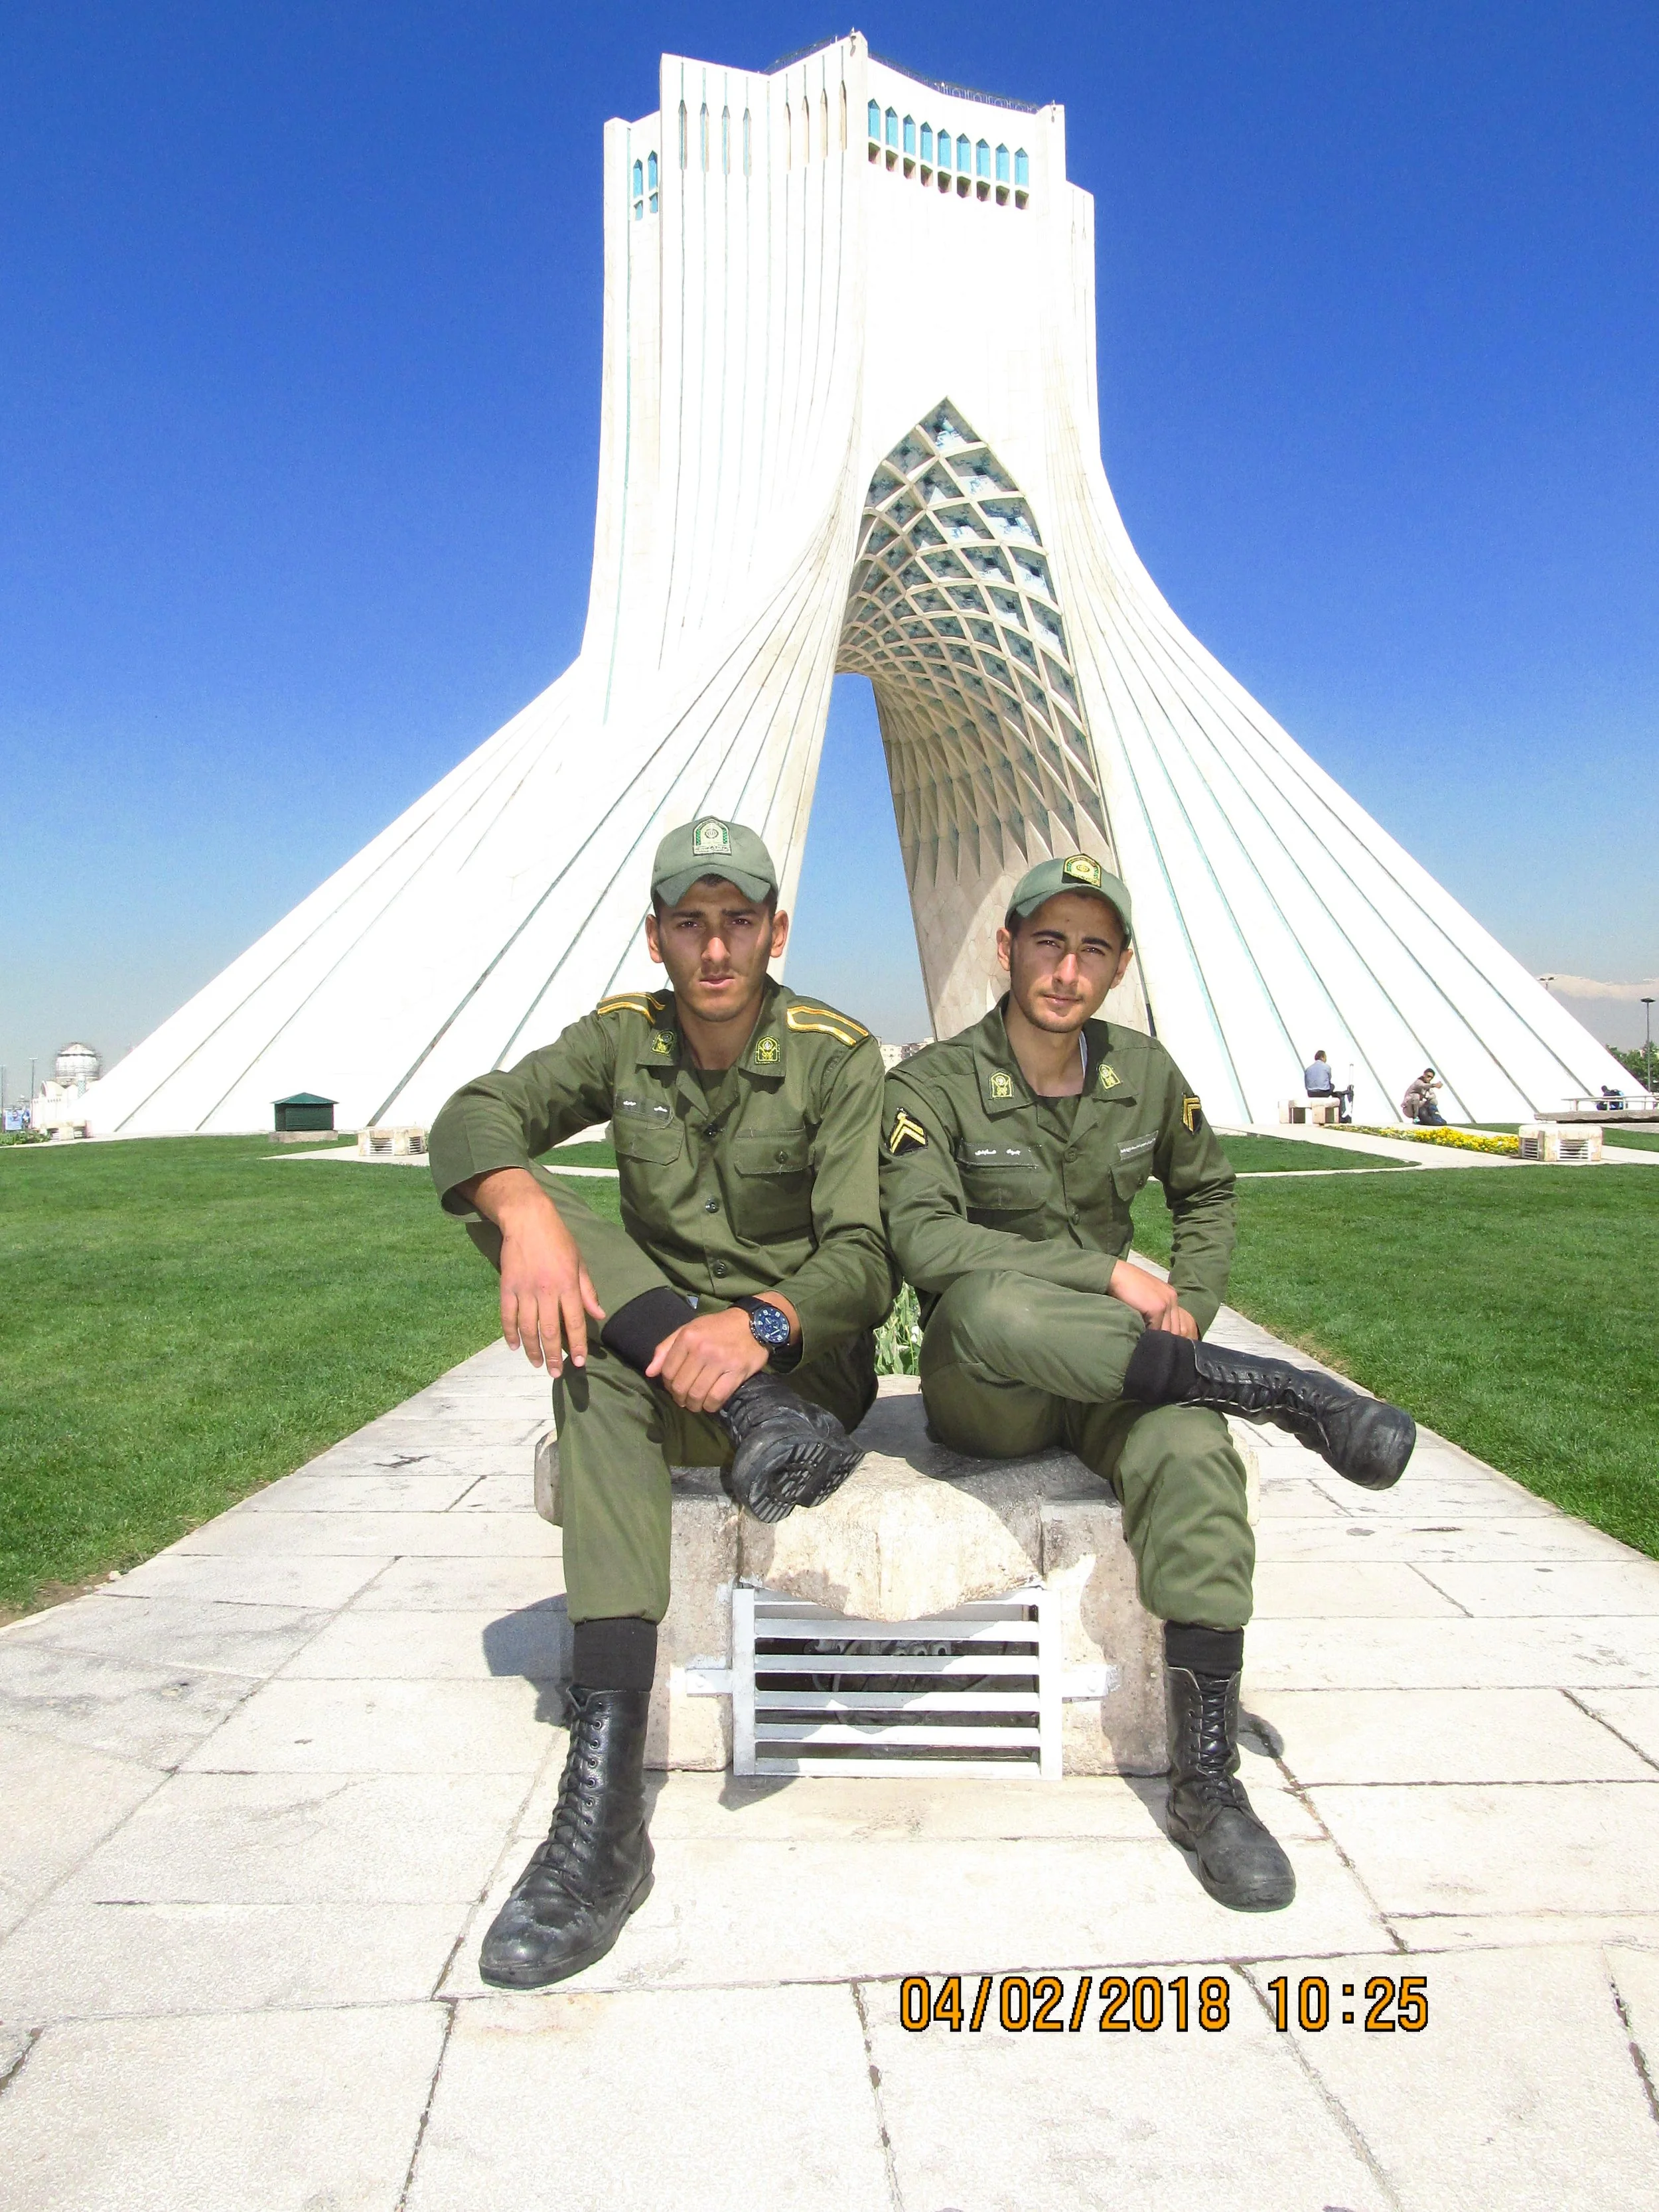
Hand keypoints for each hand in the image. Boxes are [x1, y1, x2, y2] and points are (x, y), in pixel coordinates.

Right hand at [467, 1168, 604, 1374]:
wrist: (527, 1219)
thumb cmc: (559, 1240)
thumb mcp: (579, 1263)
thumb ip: (587, 1291)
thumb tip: (599, 1315)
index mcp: (567, 1285)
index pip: (574, 1322)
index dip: (576, 1344)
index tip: (579, 1362)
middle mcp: (546, 1291)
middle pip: (549, 1331)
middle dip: (554, 1356)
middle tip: (556, 1373)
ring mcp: (524, 1290)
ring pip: (528, 1328)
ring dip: (533, 1350)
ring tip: (538, 1364)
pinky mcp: (507, 1287)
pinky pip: (507, 1316)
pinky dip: (510, 1334)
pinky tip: (515, 1347)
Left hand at [647, 1307, 769, 1414]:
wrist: (755, 1322)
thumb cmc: (719, 1327)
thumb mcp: (689, 1329)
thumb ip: (666, 1349)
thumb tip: (650, 1372)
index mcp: (688, 1337)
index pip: (668, 1371)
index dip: (667, 1384)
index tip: (674, 1387)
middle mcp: (702, 1349)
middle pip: (681, 1386)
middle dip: (680, 1398)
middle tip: (684, 1400)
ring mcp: (720, 1361)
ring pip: (697, 1394)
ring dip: (694, 1405)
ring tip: (696, 1404)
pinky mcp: (736, 1372)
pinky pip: (717, 1397)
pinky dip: (710, 1406)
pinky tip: (710, 1404)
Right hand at [1109, 1260, 1199, 1340]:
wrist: (1116, 1275)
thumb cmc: (1126, 1285)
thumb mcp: (1147, 1295)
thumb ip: (1155, 1309)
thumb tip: (1156, 1329)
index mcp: (1171, 1295)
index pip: (1177, 1322)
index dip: (1170, 1335)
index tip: (1162, 1345)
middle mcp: (1172, 1298)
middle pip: (1176, 1327)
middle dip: (1167, 1340)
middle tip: (1157, 1352)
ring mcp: (1166, 1302)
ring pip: (1167, 1330)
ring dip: (1158, 1339)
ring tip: (1150, 1348)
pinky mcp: (1157, 1308)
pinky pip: (1156, 1328)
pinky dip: (1149, 1335)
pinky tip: (1143, 1339)